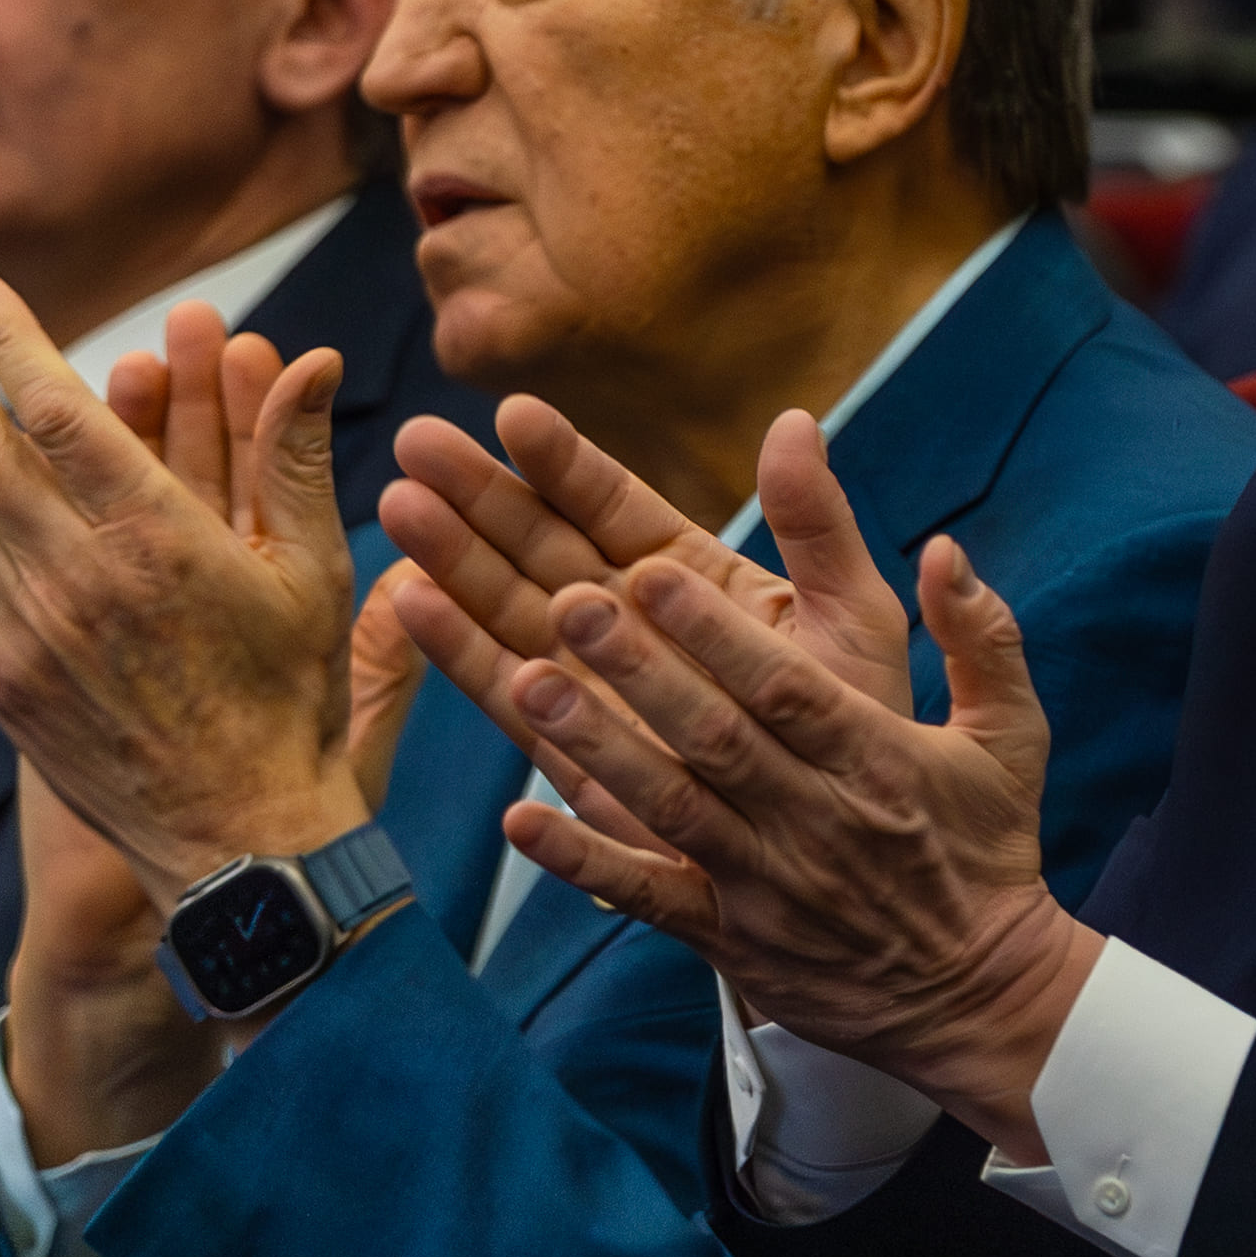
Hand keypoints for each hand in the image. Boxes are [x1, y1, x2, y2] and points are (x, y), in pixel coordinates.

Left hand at [0, 275, 368, 910]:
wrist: (241, 834)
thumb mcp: (317, 571)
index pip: (61, 413)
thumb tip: (317, 359)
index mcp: (162, 542)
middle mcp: (81, 580)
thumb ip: (297, 459)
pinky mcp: (0, 679)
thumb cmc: (293, 696)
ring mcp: (30, 633)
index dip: (10, 340)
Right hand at [380, 399, 910, 748]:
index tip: (514, 414)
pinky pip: (508, 694)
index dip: (565, 462)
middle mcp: (631, 623)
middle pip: (543, 545)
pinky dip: (461, 652)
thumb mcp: (851, 613)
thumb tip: (795, 420)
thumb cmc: (857, 722)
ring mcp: (595, 683)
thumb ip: (817, 523)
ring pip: (509, 607)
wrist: (845, 843)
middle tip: (418, 440)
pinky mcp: (572, 749)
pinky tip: (413, 605)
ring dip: (452, 558)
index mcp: (694, 578)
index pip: (616, 506)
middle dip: (481, 494)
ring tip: (399, 504)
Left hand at [487, 417, 1097, 1164]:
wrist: (980, 997)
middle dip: (638, 669)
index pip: (787, 689)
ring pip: (669, 807)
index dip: (716, 633)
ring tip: (528, 681)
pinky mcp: (730, 938)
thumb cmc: (988, 849)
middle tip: (569, 602)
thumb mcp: (1012, 736)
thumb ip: (983, 637)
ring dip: (595, 745)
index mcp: (876, 760)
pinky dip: (582, 861)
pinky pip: (647, 897)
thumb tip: (946, 549)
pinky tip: (519, 821)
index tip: (650, 571)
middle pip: (714, 738)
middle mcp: (814, 819)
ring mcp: (764, 884)